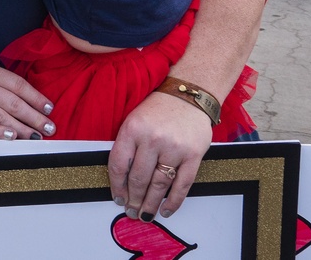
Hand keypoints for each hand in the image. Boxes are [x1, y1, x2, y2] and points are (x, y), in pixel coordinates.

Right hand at [0, 53, 55, 139]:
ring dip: (22, 128)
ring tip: (37, 135)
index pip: (16, 84)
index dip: (35, 97)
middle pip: (13, 103)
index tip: (48, 107)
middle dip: (35, 116)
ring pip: (0, 117)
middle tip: (50, 126)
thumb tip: (19, 92)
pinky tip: (11, 137)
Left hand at [107, 91, 211, 221]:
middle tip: (131, 212)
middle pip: (138, 178)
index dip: (116, 186)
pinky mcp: (193, 155)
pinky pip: (182, 184)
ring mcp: (174, 148)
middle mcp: (152, 139)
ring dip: (151, 204)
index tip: (117, 198)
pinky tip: (166, 210)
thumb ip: (128, 145)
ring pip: (159, 184)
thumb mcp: (134, 120)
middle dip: (133, 199)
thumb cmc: (157, 109)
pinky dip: (173, 201)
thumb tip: (121, 178)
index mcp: (132, 129)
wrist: (188, 95)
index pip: (118, 164)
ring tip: (145, 215)